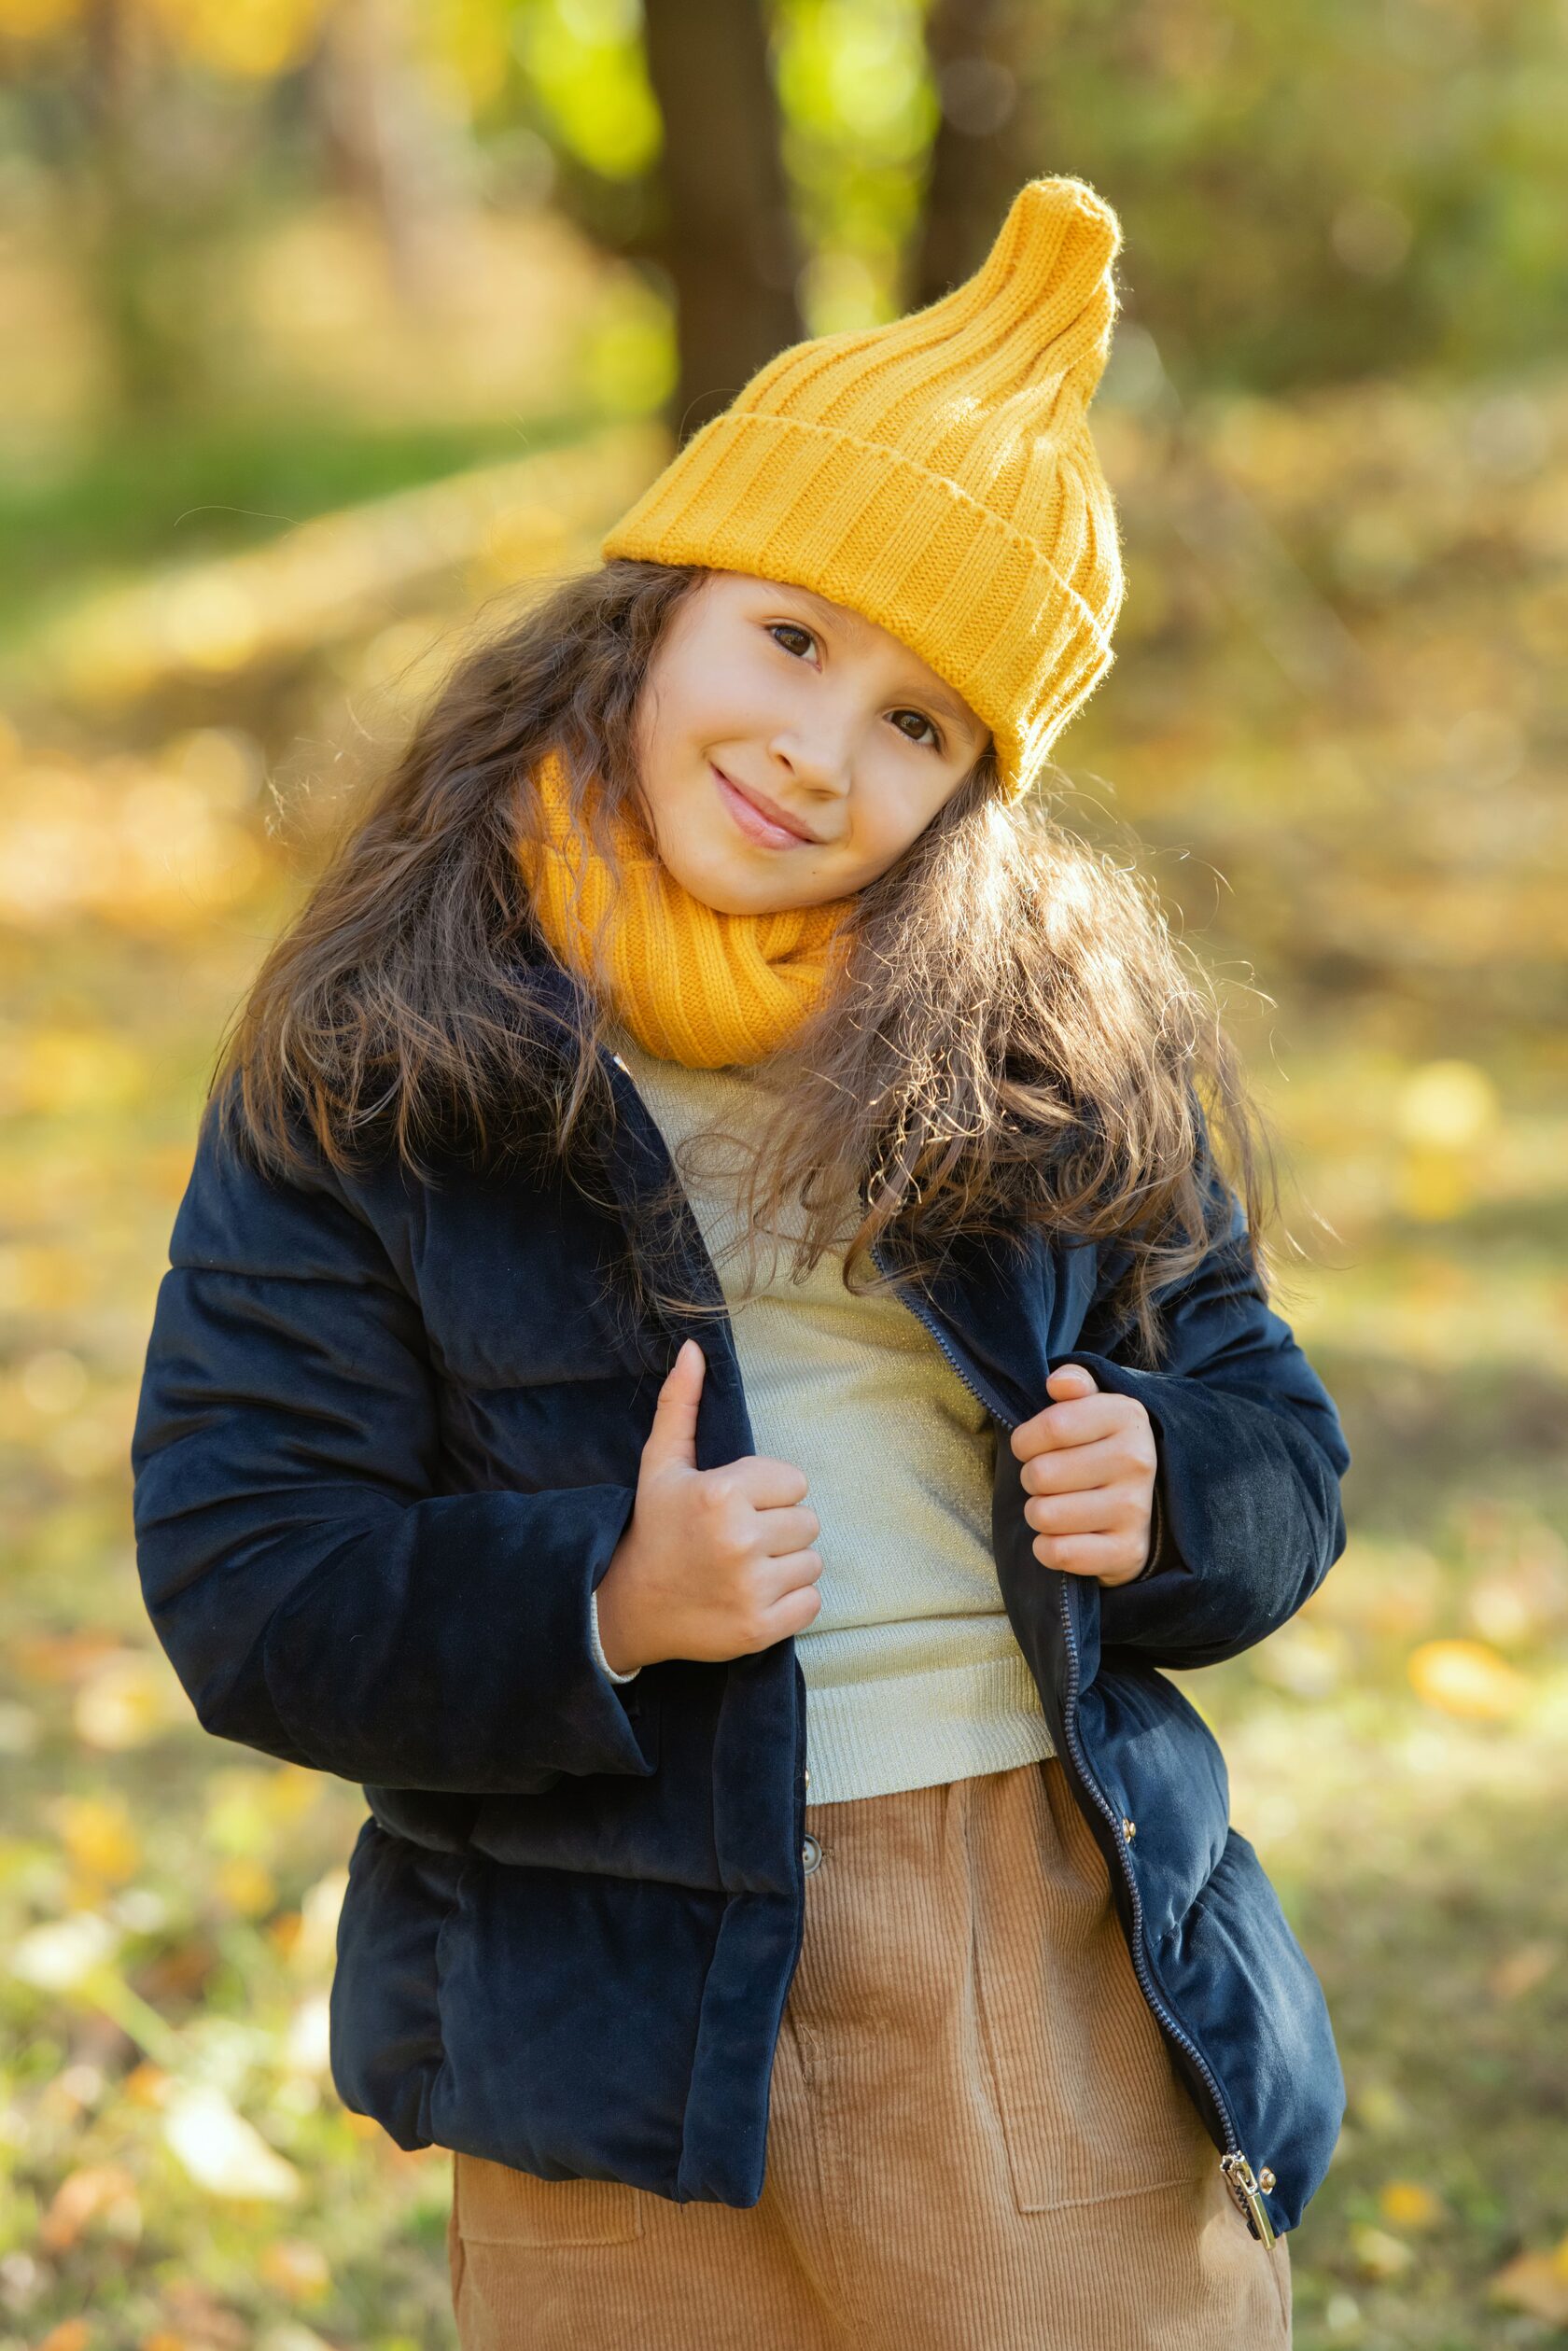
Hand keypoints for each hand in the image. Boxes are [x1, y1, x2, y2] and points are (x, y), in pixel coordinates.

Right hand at [594, 1339, 824, 1671]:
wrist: (628, 1607)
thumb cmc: (653, 1529)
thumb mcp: (661, 1464)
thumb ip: (681, 1405)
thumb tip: (694, 1349)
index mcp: (722, 1492)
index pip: (795, 1482)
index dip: (768, 1494)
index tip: (735, 1507)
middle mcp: (740, 1538)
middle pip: (808, 1522)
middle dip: (778, 1529)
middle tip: (739, 1540)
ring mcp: (752, 1587)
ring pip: (813, 1562)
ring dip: (786, 1566)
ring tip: (744, 1568)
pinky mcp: (761, 1626)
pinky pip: (811, 1602)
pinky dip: (790, 1602)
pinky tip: (753, 1595)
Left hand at [1007, 1363, 1157, 1587]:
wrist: (1145, 1504)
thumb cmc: (1099, 1448)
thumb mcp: (1092, 1406)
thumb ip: (1074, 1384)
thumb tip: (1057, 1383)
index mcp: (1127, 1416)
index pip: (1051, 1427)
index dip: (1025, 1441)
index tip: (1030, 1447)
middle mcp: (1138, 1461)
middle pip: (1041, 1474)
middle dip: (1031, 1479)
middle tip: (1048, 1481)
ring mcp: (1136, 1510)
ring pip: (1044, 1515)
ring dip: (1038, 1513)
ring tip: (1057, 1506)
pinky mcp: (1129, 1553)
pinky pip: (1059, 1552)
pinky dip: (1047, 1548)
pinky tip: (1063, 1536)